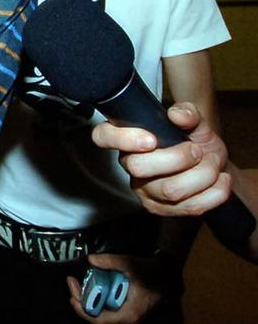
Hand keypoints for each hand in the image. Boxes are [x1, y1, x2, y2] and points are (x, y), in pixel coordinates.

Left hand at [65, 252, 178, 323]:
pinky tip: (90, 287)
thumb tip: (90, 259)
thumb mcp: (129, 264)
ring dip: (88, 300)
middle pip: (98, 319)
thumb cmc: (150, 271)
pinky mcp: (128, 314)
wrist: (167, 274)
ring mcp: (129, 320)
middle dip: (82, 302)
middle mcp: (129, 322)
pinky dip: (97, 300)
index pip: (99, 321)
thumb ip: (110, 261)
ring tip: (78, 284)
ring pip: (102, 315)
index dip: (81, 309)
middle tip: (72, 283)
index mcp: (129, 315)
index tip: (71, 294)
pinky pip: (108, 311)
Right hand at [92, 102, 231, 217]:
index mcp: (128, 138)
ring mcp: (143, 190)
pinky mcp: (161, 210)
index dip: (122, 139)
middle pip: (138, 167)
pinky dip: (214, 192)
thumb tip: (177, 115)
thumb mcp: (195, 122)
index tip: (152, 140)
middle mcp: (129, 165)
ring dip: (203, 175)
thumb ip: (188, 113)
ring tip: (213, 164)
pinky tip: (220, 180)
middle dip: (178, 158)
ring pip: (170, 190)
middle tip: (197, 150)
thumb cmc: (195, 141)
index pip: (103, 136)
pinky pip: (189, 207)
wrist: (213, 166)